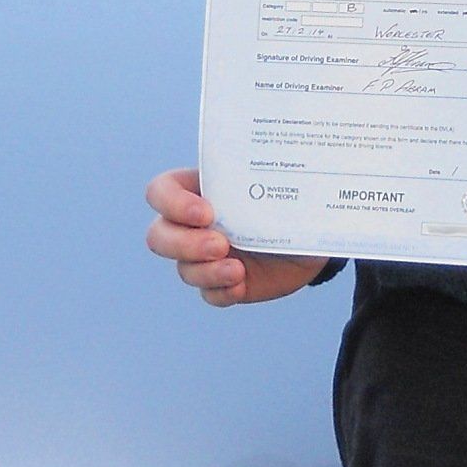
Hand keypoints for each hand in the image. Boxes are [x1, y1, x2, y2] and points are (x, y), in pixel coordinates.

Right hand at [144, 168, 329, 307]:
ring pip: (183, 269)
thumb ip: (258, 180)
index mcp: (198, 188)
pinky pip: (208, 294)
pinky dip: (221, 291)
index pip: (160, 192)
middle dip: (185, 244)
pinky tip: (241, 285)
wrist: (308, 236)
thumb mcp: (273, 184)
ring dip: (207, 271)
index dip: (173, 204)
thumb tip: (269, 172)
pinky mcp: (221, 283)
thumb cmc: (286, 200)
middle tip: (221, 244)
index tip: (207, 212)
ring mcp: (204, 257)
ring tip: (237, 270)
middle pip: (158, 236)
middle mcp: (193, 224)